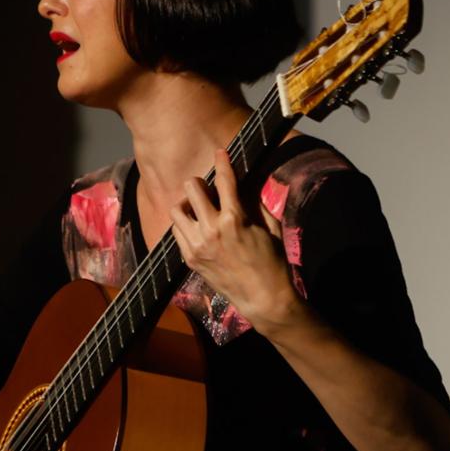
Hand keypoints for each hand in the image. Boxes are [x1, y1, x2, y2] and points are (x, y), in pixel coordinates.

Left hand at [168, 149, 300, 334]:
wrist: (263, 298)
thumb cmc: (273, 262)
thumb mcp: (270, 227)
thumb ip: (254, 203)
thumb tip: (243, 184)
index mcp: (235, 219)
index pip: (224, 181)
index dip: (223, 162)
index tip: (221, 152)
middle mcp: (211, 230)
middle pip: (191, 188)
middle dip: (200, 184)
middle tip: (208, 191)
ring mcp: (197, 245)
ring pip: (177, 209)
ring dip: (188, 205)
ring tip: (200, 211)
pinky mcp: (190, 259)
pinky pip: (176, 232)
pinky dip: (185, 225)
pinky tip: (198, 229)